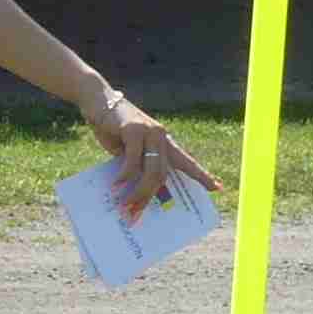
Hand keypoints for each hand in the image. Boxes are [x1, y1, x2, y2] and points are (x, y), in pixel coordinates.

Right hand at [81, 83, 218, 222]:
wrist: (95, 99)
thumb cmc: (110, 126)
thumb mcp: (124, 149)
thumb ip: (134, 163)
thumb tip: (133, 190)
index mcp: (163, 142)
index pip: (186, 161)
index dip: (201, 175)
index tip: (217, 188)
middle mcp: (162, 137)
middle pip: (163, 174)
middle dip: (149, 197)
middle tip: (135, 214)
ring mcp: (150, 132)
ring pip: (153, 170)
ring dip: (139, 192)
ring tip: (125, 206)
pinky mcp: (134, 130)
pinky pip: (133, 161)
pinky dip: (125, 176)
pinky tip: (116, 186)